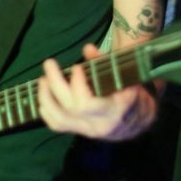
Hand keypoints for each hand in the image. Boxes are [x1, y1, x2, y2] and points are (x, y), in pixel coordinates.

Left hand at [38, 43, 156, 140]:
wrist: (137, 121)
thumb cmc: (130, 93)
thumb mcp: (125, 76)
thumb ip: (106, 63)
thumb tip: (88, 49)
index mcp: (114, 110)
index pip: (88, 104)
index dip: (78, 85)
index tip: (76, 67)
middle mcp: (99, 124)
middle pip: (70, 108)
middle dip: (55, 83)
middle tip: (49, 63)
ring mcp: (87, 131)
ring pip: (59, 119)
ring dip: (46, 97)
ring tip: (43, 79)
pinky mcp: (78, 131)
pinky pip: (56, 125)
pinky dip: (46, 110)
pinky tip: (43, 95)